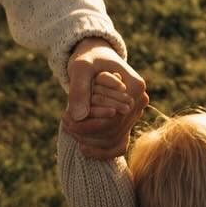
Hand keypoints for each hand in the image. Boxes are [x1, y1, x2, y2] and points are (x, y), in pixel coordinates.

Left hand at [63, 39, 147, 157]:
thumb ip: (79, 90)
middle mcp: (140, 101)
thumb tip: (79, 116)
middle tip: (65, 123)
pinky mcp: (127, 120)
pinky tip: (83, 148)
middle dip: (87, 132)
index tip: (67, 119)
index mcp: (135, 86)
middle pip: (114, 130)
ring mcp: (135, 113)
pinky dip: (102, 150)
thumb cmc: (88, 58)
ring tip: (69, 128)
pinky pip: (119, 144)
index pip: (113, 117)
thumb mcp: (80, 68)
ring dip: (90, 140)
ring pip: (114, 139)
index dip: (88, 124)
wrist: (96, 56)